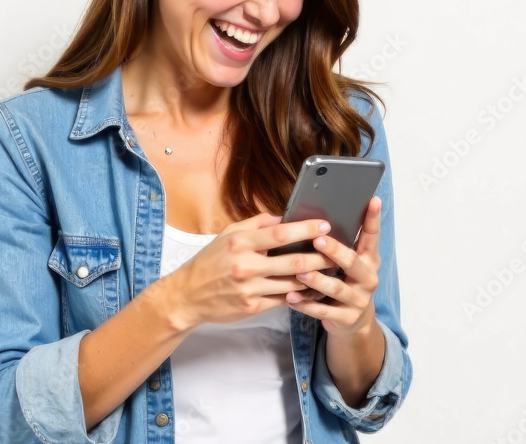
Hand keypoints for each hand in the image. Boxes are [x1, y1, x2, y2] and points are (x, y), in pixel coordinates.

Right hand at [162, 212, 337, 330]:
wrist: (187, 296)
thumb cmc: (209, 262)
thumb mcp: (227, 235)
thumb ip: (255, 224)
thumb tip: (282, 217)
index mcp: (240, 243)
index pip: (281, 233)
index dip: (307, 229)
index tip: (325, 225)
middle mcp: (246, 266)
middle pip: (294, 262)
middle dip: (321, 257)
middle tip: (339, 252)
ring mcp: (249, 289)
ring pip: (293, 284)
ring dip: (316, 278)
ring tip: (333, 270)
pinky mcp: (252, 308)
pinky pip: (283, 300)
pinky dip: (301, 294)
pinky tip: (313, 288)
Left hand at [283, 196, 381, 336]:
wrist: (353, 323)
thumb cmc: (345, 282)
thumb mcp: (349, 265)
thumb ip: (340, 246)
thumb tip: (317, 219)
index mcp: (369, 260)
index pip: (372, 236)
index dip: (373, 218)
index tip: (373, 200)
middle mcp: (368, 278)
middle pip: (352, 262)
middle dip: (335, 251)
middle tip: (317, 239)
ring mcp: (358, 300)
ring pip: (336, 288)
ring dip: (316, 279)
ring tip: (299, 272)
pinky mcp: (347, 318)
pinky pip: (323, 311)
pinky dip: (305, 304)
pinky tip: (290, 297)